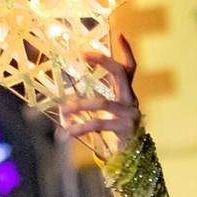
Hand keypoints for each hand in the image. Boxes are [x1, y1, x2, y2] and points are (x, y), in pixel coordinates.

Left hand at [60, 35, 140, 153]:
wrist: (132, 161)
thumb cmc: (116, 135)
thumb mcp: (108, 116)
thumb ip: (97, 105)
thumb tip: (66, 103)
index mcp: (128, 95)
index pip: (130, 68)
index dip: (127, 51)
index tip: (120, 34)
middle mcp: (132, 101)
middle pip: (121, 73)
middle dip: (103, 61)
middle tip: (84, 55)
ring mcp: (130, 114)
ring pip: (102, 102)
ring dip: (80, 105)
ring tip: (64, 110)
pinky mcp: (124, 129)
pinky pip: (98, 124)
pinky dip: (79, 128)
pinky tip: (66, 133)